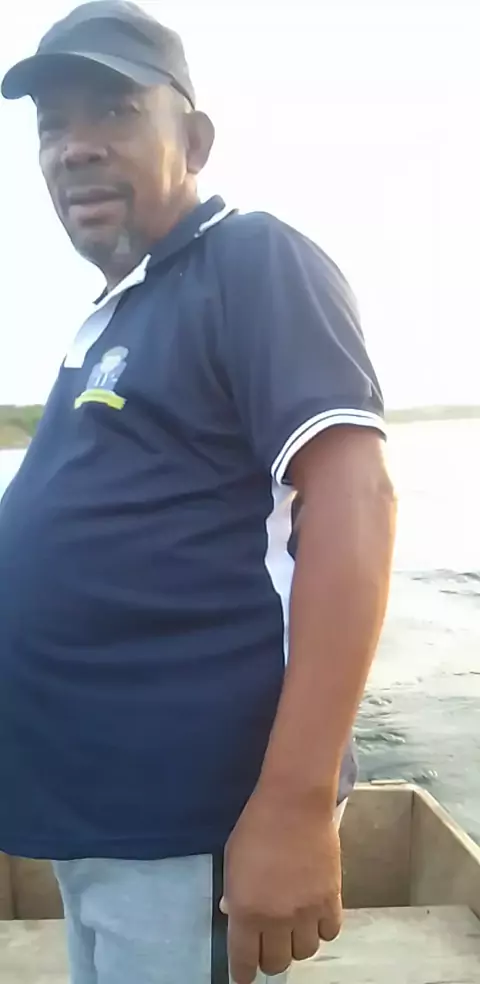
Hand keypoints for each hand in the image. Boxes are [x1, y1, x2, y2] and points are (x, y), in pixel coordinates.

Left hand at [221, 790, 341, 983]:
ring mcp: (307, 912)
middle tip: (268, 943)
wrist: (294, 803)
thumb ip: (234, 893)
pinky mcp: (331, 899)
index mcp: (246, 911)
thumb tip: (234, 915)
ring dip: (296, 944)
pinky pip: (329, 933)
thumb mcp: (233, 860)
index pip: (244, 961)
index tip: (244, 976)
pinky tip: (314, 916)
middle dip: (269, 957)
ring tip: (293, 927)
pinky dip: (321, 930)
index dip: (243, 974)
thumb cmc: (256, 826)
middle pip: (276, 963)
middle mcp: (276, 919)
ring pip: (305, 953)